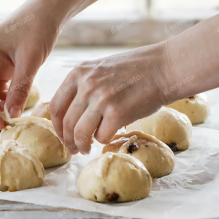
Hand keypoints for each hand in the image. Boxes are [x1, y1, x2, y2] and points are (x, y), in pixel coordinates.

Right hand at [0, 0, 58, 128]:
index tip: (0, 123)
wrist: (47, 13)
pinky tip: (16, 106)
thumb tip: (12, 115)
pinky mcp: (2, 68)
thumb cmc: (37, 28)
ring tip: (13, 115)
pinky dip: (6, 99)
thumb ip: (20, 88)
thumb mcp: (30, 60)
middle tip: (6, 124)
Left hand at [50, 43, 175, 154]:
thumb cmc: (134, 71)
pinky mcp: (117, 113)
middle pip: (66, 123)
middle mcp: (86, 85)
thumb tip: (69, 116)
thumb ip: (82, 87)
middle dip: (68, 141)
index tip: (62, 135)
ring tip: (86, 149)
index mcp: (78, 73)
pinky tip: (108, 136)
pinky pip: (102, 136)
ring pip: (80, 133)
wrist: (163, 68)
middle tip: (74, 149)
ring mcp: (101, 99)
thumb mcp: (99, 70)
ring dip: (82, 146)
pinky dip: (103, 140)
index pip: (55, 106)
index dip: (57, 127)